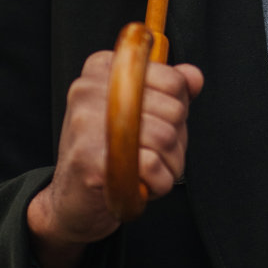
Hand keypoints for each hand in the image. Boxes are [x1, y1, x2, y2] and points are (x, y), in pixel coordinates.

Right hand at [27, 50, 203, 267]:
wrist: (73, 198)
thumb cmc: (109, 151)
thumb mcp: (141, 111)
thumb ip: (169, 90)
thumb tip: (194, 77)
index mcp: (102, 69)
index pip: (171, 79)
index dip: (178, 107)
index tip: (158, 122)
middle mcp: (88, 88)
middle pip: (173, 110)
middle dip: (176, 139)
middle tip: (155, 152)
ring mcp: (85, 122)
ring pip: (165, 137)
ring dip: (170, 164)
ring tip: (151, 169)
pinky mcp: (88, 158)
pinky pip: (149, 164)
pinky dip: (159, 182)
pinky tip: (143, 183)